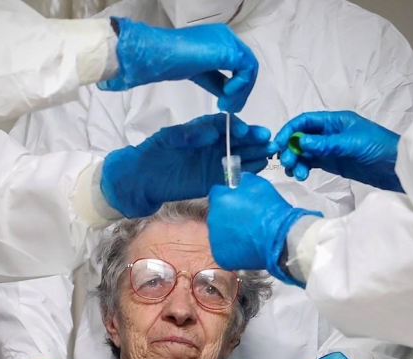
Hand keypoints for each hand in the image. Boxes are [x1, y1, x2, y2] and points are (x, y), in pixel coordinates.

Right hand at [98, 17, 257, 112]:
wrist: (160, 55)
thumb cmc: (170, 61)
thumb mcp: (200, 73)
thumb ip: (216, 81)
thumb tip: (226, 96)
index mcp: (219, 40)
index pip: (238, 64)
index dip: (236, 86)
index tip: (226, 104)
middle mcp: (226, 37)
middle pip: (247, 66)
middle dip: (241, 91)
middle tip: (230, 109)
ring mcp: (228, 41)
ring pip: (250, 69)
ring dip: (241, 92)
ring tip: (227, 106)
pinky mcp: (229, 50)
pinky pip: (247, 70)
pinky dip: (239, 86)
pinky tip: (225, 95)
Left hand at [101, 113, 269, 217]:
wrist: (142, 179)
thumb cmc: (153, 153)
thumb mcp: (167, 138)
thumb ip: (188, 134)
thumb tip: (211, 133)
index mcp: (202, 129)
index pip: (224, 125)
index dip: (236, 127)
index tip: (245, 131)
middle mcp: (212, 144)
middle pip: (237, 139)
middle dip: (253, 139)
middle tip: (268, 140)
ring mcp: (215, 161)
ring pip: (239, 155)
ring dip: (255, 154)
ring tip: (269, 153)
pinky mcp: (214, 179)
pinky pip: (233, 174)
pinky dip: (246, 171)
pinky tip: (259, 168)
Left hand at [207, 173, 320, 282]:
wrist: (280, 238)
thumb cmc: (271, 209)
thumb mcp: (258, 184)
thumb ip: (243, 181)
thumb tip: (238, 183)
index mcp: (219, 200)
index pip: (216, 194)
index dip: (228, 197)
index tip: (238, 202)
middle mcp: (212, 219)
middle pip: (217, 215)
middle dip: (228, 216)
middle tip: (246, 220)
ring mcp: (215, 240)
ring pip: (219, 233)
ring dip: (229, 233)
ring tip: (248, 235)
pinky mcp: (220, 256)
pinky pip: (224, 250)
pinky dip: (233, 250)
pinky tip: (246, 247)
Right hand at [270, 111, 402, 190]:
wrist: (398, 168)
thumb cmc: (379, 148)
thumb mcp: (353, 144)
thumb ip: (327, 144)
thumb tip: (301, 142)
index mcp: (335, 121)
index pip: (305, 122)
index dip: (289, 131)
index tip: (278, 145)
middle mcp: (329, 133)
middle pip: (301, 137)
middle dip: (291, 149)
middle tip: (287, 164)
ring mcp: (330, 149)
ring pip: (304, 152)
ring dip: (296, 161)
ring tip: (296, 175)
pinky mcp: (333, 163)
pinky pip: (312, 163)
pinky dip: (303, 168)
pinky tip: (300, 176)